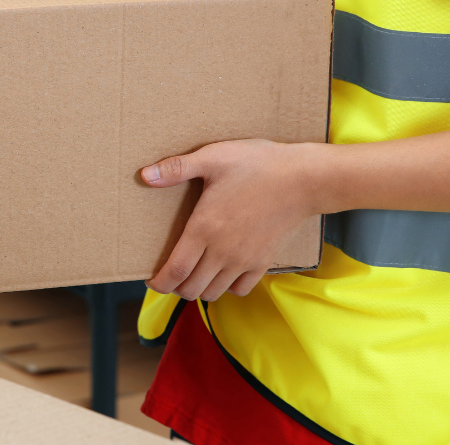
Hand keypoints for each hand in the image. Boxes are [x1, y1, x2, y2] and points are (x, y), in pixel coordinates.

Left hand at [141, 140, 321, 300]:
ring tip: (194, 273)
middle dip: (175, 287)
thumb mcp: (213, 157)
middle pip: (191, 289)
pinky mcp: (263, 262)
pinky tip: (222, 271)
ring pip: (213, 293)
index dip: (159, 283)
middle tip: (171, 273)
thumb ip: (176, 168)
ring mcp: (244, 260)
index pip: (175, 271)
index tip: (152, 281)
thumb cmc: (258, 164)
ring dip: (199, 288)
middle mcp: (222, 251)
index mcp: (204, 229)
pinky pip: (240, 289)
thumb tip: (144, 175)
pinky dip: (226, 287)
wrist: (304, 179)